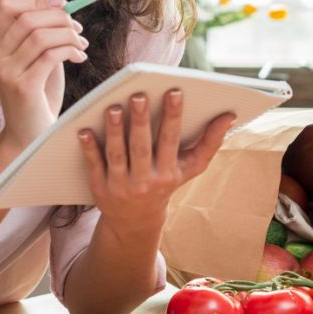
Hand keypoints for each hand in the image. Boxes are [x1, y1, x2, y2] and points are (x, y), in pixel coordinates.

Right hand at [0, 0, 87, 150]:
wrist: (30, 138)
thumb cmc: (38, 99)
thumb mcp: (38, 63)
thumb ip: (44, 39)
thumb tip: (64, 12)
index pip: (8, 8)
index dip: (38, 2)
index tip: (64, 5)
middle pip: (27, 19)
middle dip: (59, 18)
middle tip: (78, 29)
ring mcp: (6, 73)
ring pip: (40, 35)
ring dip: (68, 35)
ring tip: (82, 44)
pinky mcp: (23, 87)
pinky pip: (50, 55)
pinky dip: (70, 50)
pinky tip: (80, 57)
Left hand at [77, 89, 235, 237]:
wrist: (136, 221)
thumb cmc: (166, 183)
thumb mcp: (190, 168)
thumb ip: (210, 142)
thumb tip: (229, 115)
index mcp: (169, 172)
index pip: (171, 140)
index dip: (173, 116)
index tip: (173, 92)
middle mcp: (146, 181)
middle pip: (142, 147)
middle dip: (140, 120)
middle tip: (138, 95)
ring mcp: (121, 187)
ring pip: (117, 155)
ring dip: (114, 131)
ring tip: (112, 108)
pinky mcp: (100, 190)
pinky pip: (94, 167)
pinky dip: (89, 149)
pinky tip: (83, 130)